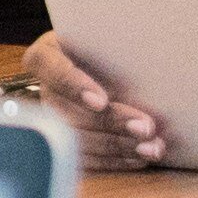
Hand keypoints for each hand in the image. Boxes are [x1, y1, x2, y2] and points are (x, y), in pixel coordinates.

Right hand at [31, 31, 169, 171]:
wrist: (108, 61)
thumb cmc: (110, 45)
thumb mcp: (111, 38)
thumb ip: (118, 51)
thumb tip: (150, 69)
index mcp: (47, 54)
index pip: (49, 67)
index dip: (73, 86)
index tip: (101, 101)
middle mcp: (45, 89)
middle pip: (68, 111)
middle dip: (110, 123)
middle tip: (145, 127)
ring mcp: (52, 118)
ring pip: (77, 138)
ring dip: (117, 145)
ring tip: (151, 147)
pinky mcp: (67, 141)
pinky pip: (85, 158)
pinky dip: (115, 160)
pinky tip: (139, 156)